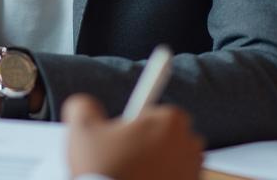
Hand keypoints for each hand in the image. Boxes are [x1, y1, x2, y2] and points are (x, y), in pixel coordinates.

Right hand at [63, 95, 203, 179]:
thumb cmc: (107, 171)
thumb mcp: (81, 129)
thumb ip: (83, 105)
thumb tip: (84, 104)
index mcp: (169, 121)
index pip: (160, 110)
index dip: (139, 121)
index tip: (126, 132)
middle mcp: (189, 144)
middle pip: (171, 134)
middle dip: (152, 142)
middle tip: (125, 154)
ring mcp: (194, 171)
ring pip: (176, 159)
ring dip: (159, 163)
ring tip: (131, 173)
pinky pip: (178, 179)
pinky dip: (164, 179)